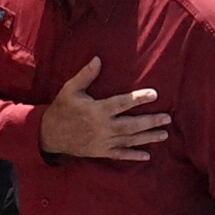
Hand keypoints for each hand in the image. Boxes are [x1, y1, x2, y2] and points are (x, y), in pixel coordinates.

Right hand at [38, 57, 168, 162]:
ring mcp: (102, 142)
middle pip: (131, 125)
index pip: (123, 103)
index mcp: (97, 110)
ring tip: (164, 134)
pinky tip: (146, 155)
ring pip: (129, 140)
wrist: (48, 135)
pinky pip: (119, 155)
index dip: (139, 98)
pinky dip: (133, 156)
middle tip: (167, 118)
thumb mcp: (70, 89)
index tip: (155, 94)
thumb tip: (98, 59)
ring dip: (147, 137)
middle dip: (150, 122)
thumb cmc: (61, 109)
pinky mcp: (99, 152)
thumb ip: (86, 75)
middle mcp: (102, 127)